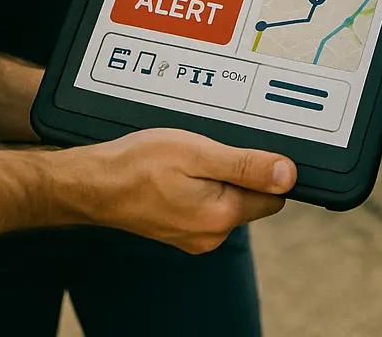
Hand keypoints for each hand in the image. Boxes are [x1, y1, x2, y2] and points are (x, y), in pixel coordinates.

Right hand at [62, 128, 296, 253]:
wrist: (94, 183)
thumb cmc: (139, 164)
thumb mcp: (198, 152)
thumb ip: (246, 165)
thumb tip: (288, 175)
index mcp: (222, 216)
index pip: (273, 195)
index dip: (267, 167)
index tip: (249, 145)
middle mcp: (212, 234)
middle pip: (251, 198)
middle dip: (240, 170)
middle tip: (213, 145)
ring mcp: (194, 236)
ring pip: (228, 200)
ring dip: (218, 176)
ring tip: (192, 154)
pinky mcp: (180, 230)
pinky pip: (206, 204)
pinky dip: (200, 185)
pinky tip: (180, 169)